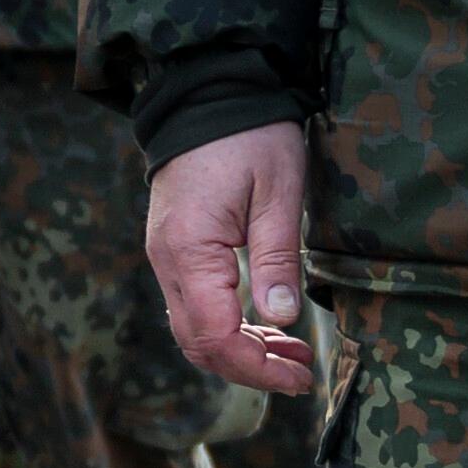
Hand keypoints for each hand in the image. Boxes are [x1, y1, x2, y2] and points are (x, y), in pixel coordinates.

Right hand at [145, 119, 315, 395]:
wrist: (208, 90)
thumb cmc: (250, 135)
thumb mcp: (278, 192)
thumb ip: (277, 258)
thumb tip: (284, 318)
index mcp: (190, 249)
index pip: (216, 336)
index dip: (258, 368)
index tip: (301, 377)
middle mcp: (166, 259)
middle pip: (198, 342)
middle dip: (251, 368)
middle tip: (303, 372)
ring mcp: (164, 253)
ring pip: (193, 328)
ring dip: (241, 349)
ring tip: (294, 353)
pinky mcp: (173, 246)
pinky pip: (193, 304)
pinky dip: (228, 325)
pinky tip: (265, 324)